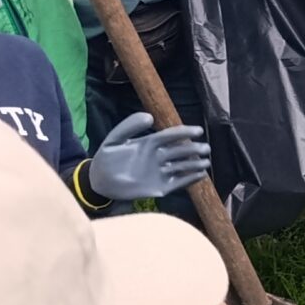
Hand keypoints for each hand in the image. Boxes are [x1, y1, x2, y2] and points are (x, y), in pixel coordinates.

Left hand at [87, 111, 211, 200]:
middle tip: (205, 148)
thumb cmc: (106, 159)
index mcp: (150, 143)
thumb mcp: (114, 139)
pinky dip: (189, 179)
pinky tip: (200, 175)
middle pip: (180, 151)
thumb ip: (129, 126)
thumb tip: (150, 117)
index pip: (170, 136)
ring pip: (182, 166)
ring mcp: (160, 172)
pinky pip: (178, 183)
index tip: (198, 130)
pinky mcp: (160, 187)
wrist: (99, 182)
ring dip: (194, 164)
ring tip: (205, 163)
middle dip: (193, 149)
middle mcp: (159, 156)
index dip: (184, 132)